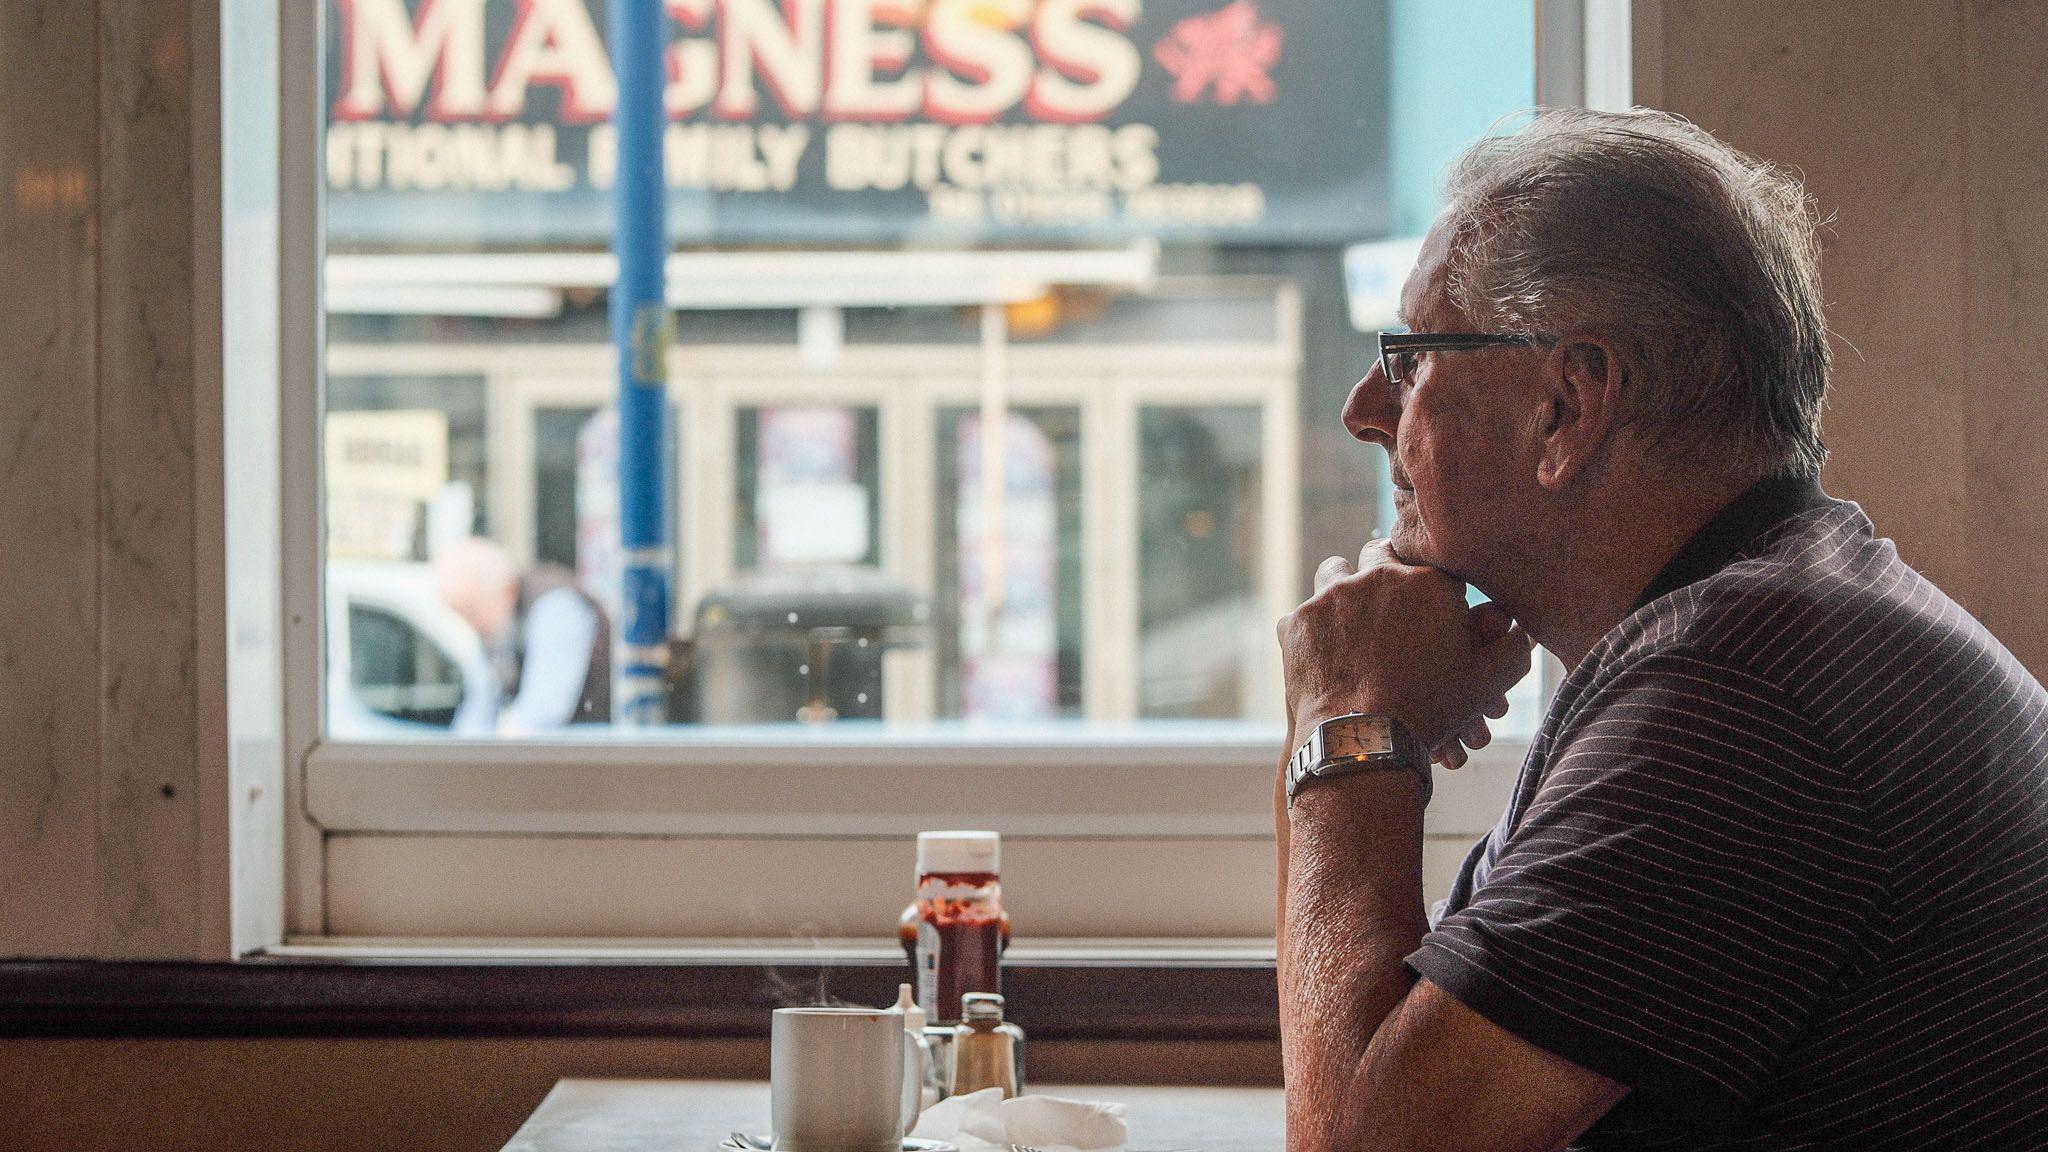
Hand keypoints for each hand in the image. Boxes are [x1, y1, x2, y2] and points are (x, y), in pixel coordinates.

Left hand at [1278, 540, 1531, 762]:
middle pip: (1377, 552)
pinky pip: (1302, 613)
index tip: (1422, 590)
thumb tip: (1521, 627)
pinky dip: (1311, 629)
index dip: (1424, 572)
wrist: (1366, 740)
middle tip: (1385, 598)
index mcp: (1428, 581)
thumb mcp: (1490, 679)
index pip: (1427, 555)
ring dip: (1342, 588)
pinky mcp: (1296, 622)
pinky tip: (1322, 651)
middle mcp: (1377, 577)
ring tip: (1349, 615)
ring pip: (1333, 572)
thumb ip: (1513, 645)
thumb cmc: (1433, 709)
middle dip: (1381, 570)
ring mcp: (1331, 596)